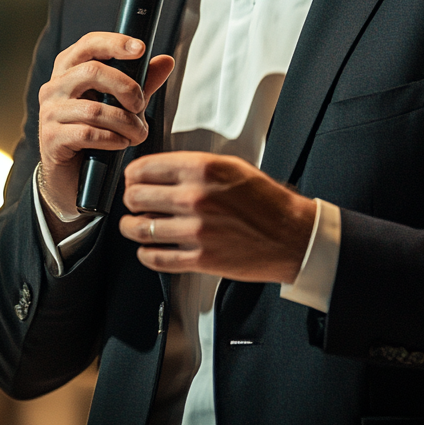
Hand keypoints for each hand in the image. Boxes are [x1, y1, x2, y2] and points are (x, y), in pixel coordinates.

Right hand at [38, 32, 174, 238]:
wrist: (71, 177)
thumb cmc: (96, 133)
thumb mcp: (122, 104)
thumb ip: (142, 83)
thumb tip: (167, 61)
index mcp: (69, 69)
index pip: (89, 43)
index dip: (115, 42)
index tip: (141, 48)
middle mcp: (54, 87)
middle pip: (92, 71)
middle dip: (126, 87)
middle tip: (141, 104)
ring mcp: (49, 113)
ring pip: (94, 109)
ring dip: (125, 122)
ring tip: (138, 134)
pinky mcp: (51, 138)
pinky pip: (87, 133)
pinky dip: (112, 139)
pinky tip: (121, 143)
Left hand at [119, 152, 315, 282]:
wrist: (292, 235)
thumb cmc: (266, 201)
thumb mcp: (232, 166)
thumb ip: (196, 165)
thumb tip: (163, 170)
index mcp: (203, 169)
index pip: (146, 168)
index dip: (133, 173)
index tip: (132, 178)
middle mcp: (195, 197)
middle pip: (137, 197)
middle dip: (130, 198)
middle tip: (133, 200)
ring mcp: (196, 230)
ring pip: (140, 228)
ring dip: (130, 227)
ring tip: (132, 225)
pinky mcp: (200, 258)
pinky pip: (157, 258)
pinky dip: (146, 253)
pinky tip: (148, 249)